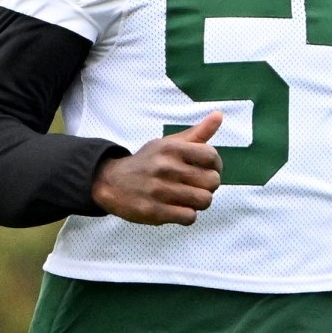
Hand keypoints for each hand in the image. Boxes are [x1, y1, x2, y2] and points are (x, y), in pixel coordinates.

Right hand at [91, 112, 223, 225]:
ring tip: (189, 197)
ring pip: (204, 200)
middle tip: (197, 185)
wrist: (111, 182)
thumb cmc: (148, 162)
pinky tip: (179, 208)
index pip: (212, 156)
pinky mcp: (154, 211)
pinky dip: (188, 215)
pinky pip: (189, 217)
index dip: (216, 165)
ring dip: (200, 201)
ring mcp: (159, 190)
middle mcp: (166, 167)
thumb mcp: (169, 143)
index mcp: (171, 148)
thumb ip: (197, 133)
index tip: (207, 169)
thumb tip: (219, 115)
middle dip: (209, 185)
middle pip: (212, 181)